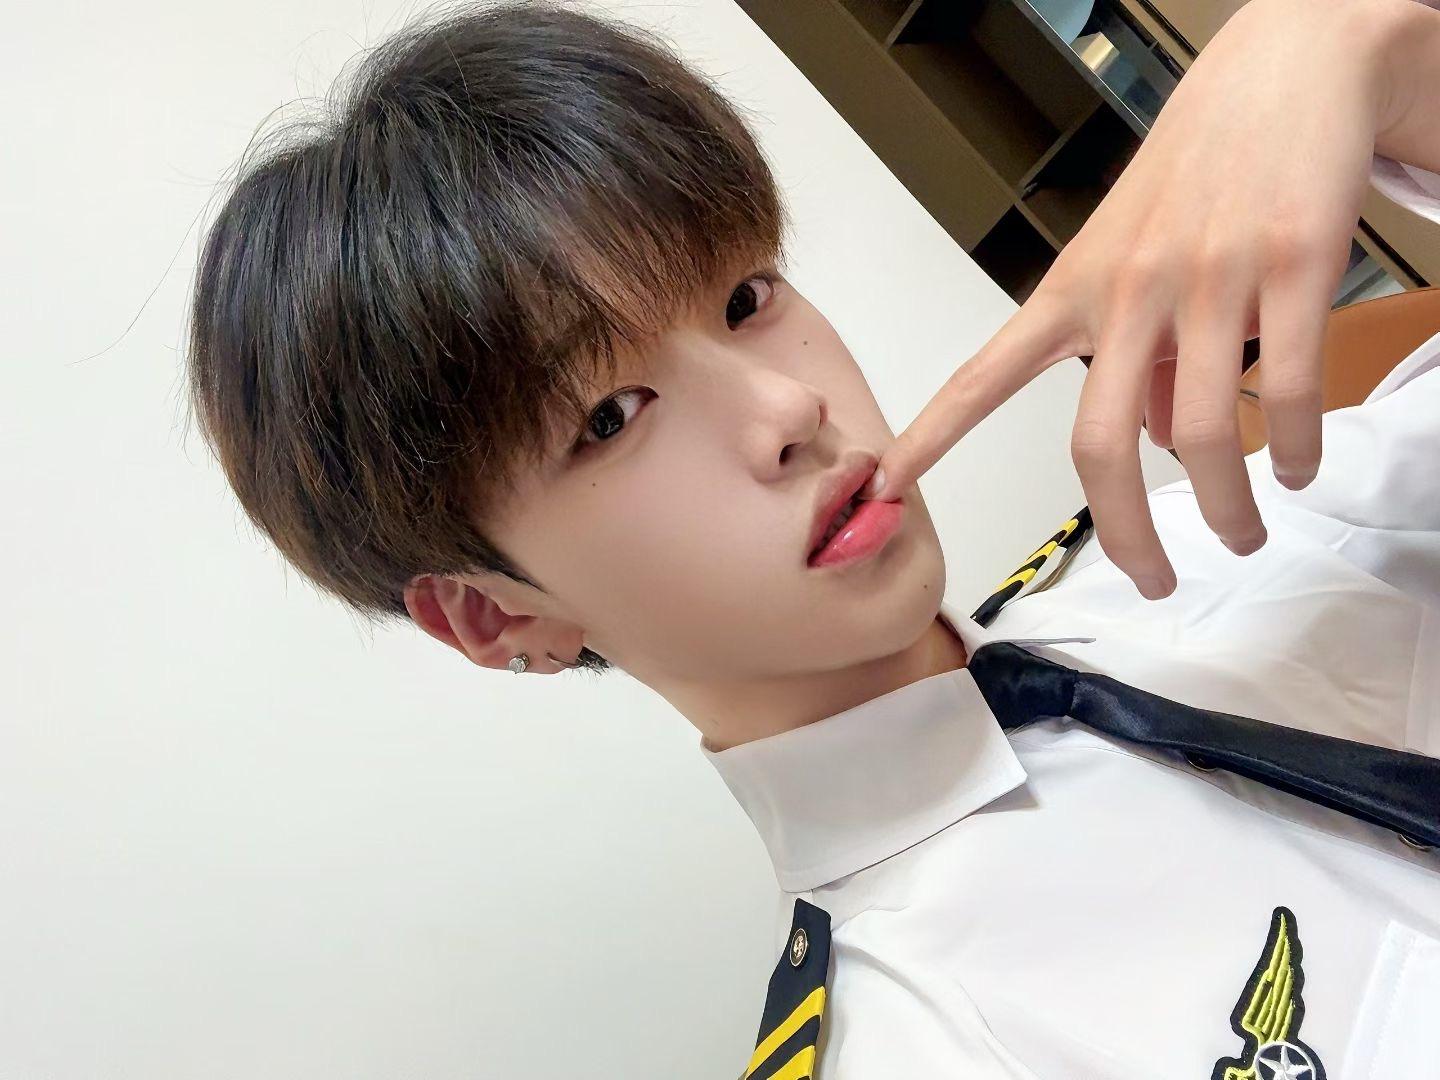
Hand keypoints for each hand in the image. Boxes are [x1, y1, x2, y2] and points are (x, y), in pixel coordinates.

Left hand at [859, 0, 1412, 600]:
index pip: (986, 375)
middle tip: (1152, 582)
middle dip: (1125, 534)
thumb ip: (1133, 358)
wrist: (1290, 63)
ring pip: (1203, 433)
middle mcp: (1130, 288)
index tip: (883, 485)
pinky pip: (1291, 389)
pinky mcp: (1295, 263)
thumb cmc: (1198, 169)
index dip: (931, 436)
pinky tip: (1296, 469)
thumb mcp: (1134, 257)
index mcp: (1076, 288)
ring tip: (1240, 534)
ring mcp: (1211, 278)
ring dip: (1226, 508)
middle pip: (1099, 445)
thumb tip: (1147, 446)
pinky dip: (1295, 448)